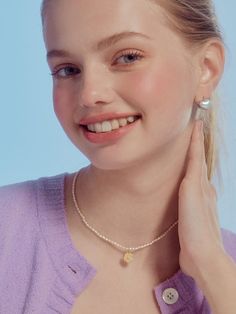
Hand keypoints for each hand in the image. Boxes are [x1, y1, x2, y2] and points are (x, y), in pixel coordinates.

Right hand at [178, 120, 224, 280]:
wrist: (203, 255)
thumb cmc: (196, 229)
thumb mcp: (192, 200)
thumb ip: (193, 179)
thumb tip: (196, 159)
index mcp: (201, 185)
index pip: (197, 156)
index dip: (195, 139)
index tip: (195, 122)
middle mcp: (203, 189)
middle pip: (198, 161)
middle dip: (196, 144)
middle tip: (194, 129)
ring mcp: (200, 199)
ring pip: (197, 172)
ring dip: (194, 157)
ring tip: (190, 147)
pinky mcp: (194, 210)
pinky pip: (194, 185)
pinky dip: (192, 174)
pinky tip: (189, 177)